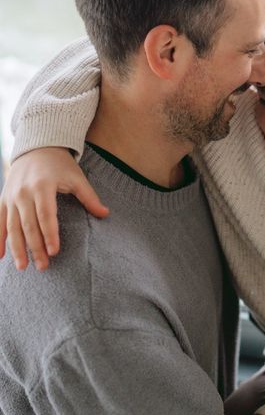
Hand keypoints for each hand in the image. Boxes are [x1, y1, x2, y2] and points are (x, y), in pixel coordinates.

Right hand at [0, 147, 108, 269]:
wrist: (36, 147)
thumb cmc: (59, 164)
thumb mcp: (76, 176)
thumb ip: (89, 196)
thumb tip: (105, 214)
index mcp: (43, 185)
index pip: (46, 214)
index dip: (50, 234)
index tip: (55, 251)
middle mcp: (24, 192)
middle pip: (28, 224)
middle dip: (35, 247)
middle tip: (43, 266)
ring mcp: (11, 196)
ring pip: (12, 227)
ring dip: (17, 248)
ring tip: (23, 267)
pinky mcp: (3, 199)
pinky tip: (1, 256)